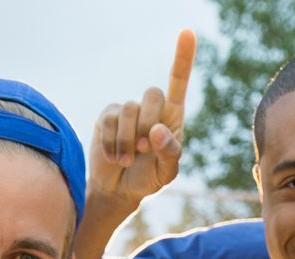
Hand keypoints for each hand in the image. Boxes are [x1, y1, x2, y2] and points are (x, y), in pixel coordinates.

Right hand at [88, 29, 193, 210]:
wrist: (119, 190)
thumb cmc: (148, 179)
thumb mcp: (166, 173)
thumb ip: (169, 153)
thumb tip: (157, 130)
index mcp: (171, 117)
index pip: (178, 82)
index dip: (183, 57)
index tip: (187, 32)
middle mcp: (150, 108)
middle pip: (153, 94)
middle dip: (149, 122)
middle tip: (144, 149)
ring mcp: (127, 111)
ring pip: (129, 110)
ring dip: (128, 141)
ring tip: (128, 160)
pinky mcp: (107, 118)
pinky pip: (110, 121)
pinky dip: (113, 144)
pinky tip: (115, 157)